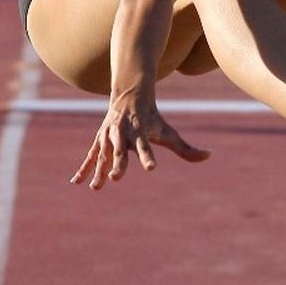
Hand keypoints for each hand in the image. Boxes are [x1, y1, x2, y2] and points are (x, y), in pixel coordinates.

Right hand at [71, 95, 210, 189]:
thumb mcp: (168, 132)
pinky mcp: (99, 141)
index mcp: (140, 132)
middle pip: (120, 150)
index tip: (152, 168)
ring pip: (102, 155)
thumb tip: (209, 156)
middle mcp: (123, 134)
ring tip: (96, 188)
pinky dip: (83, 168)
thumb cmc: (152, 119)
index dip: (148, 157)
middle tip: (117, 177)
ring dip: (98, 170)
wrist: (129, 96)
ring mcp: (109, 137)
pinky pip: (90, 157)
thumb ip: (186, 149)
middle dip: (118, 163)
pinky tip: (76, 182)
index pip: (146, 147)